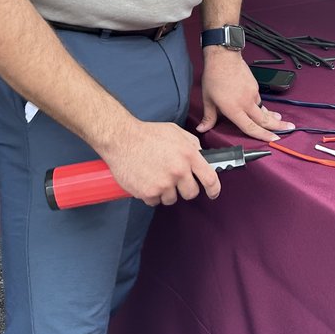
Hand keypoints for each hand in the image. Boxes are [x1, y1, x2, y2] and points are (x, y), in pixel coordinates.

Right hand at [101, 121, 221, 206]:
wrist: (121, 139)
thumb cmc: (146, 134)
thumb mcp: (175, 131)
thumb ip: (191, 144)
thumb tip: (201, 155)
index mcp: (188, 155)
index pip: (210, 178)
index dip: (214, 189)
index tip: (212, 193)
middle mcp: (178, 171)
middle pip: (191, 193)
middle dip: (184, 188)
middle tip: (174, 180)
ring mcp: (164, 184)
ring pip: (172, 199)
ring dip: (166, 192)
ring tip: (155, 176)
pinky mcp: (148, 193)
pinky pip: (155, 201)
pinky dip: (151, 194)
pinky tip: (145, 181)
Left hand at [196, 51, 294, 141]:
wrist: (223, 58)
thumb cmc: (214, 77)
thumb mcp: (208, 99)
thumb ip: (209, 117)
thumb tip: (202, 128)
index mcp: (234, 110)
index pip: (250, 128)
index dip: (263, 135)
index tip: (274, 139)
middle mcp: (246, 103)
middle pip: (264, 119)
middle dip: (278, 126)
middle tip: (289, 129)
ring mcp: (252, 94)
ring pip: (263, 109)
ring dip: (271, 116)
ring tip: (279, 120)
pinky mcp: (255, 85)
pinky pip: (259, 99)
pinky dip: (261, 105)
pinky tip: (260, 106)